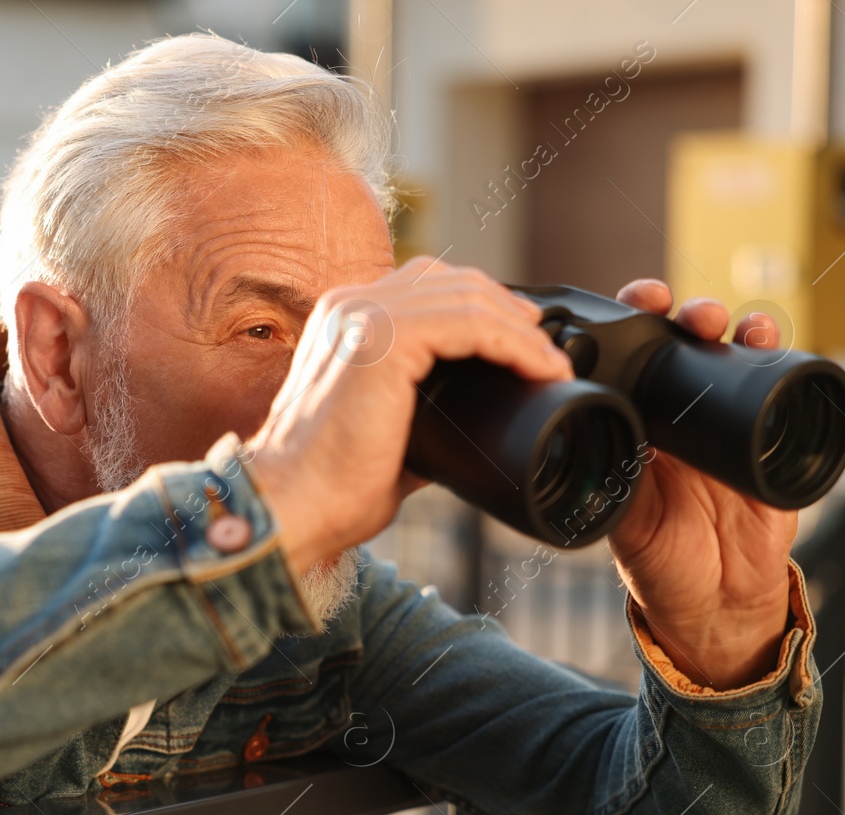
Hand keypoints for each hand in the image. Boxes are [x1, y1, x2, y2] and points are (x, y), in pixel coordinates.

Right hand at [247, 260, 571, 573]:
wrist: (294, 505)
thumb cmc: (330, 485)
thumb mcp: (383, 432)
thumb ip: (422, 413)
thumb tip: (471, 424)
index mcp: (343, 320)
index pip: (425, 288)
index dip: (480, 307)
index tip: (522, 342)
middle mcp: (350, 305)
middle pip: (450, 279)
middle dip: (507, 310)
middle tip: (546, 350)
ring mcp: (365, 315)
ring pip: (468, 296)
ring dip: (521, 330)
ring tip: (551, 364)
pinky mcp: (386, 337)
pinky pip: (471, 322)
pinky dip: (515, 344)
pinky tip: (540, 368)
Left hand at [607, 279, 795, 689]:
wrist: (717, 600)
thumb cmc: (659, 560)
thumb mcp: (623, 520)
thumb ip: (610, 485)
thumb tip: (586, 450)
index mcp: (635, 422)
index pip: (630, 356)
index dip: (631, 322)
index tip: (634, 305)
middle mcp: (680, 412)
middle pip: (685, 343)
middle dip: (688, 315)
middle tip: (687, 313)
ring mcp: (728, 421)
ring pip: (733, 355)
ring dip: (736, 327)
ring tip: (733, 324)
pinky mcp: (771, 438)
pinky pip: (779, 387)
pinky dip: (778, 357)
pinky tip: (770, 341)